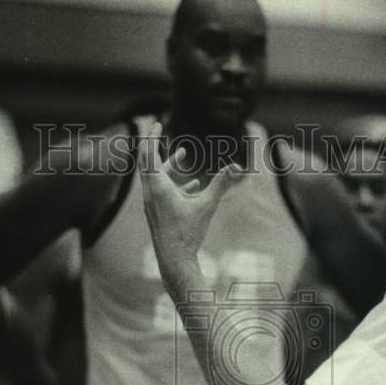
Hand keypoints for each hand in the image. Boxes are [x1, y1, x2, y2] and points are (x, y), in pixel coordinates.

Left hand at [137, 122, 244, 284]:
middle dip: (156, 145)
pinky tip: (193, 185)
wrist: (174, 261)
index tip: (157, 123)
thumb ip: (221, 184)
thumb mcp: (207, 206)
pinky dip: (174, 183)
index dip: (152, 137)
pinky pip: (162, 191)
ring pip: (157, 177)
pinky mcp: (157, 214)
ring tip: (184, 154)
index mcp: (158, 187)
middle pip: (148, 162)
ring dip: (170, 165)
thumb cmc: (188, 233)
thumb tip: (237, 166)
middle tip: (159, 129)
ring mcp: (152, 204)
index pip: (149, 154)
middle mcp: (150, 194)